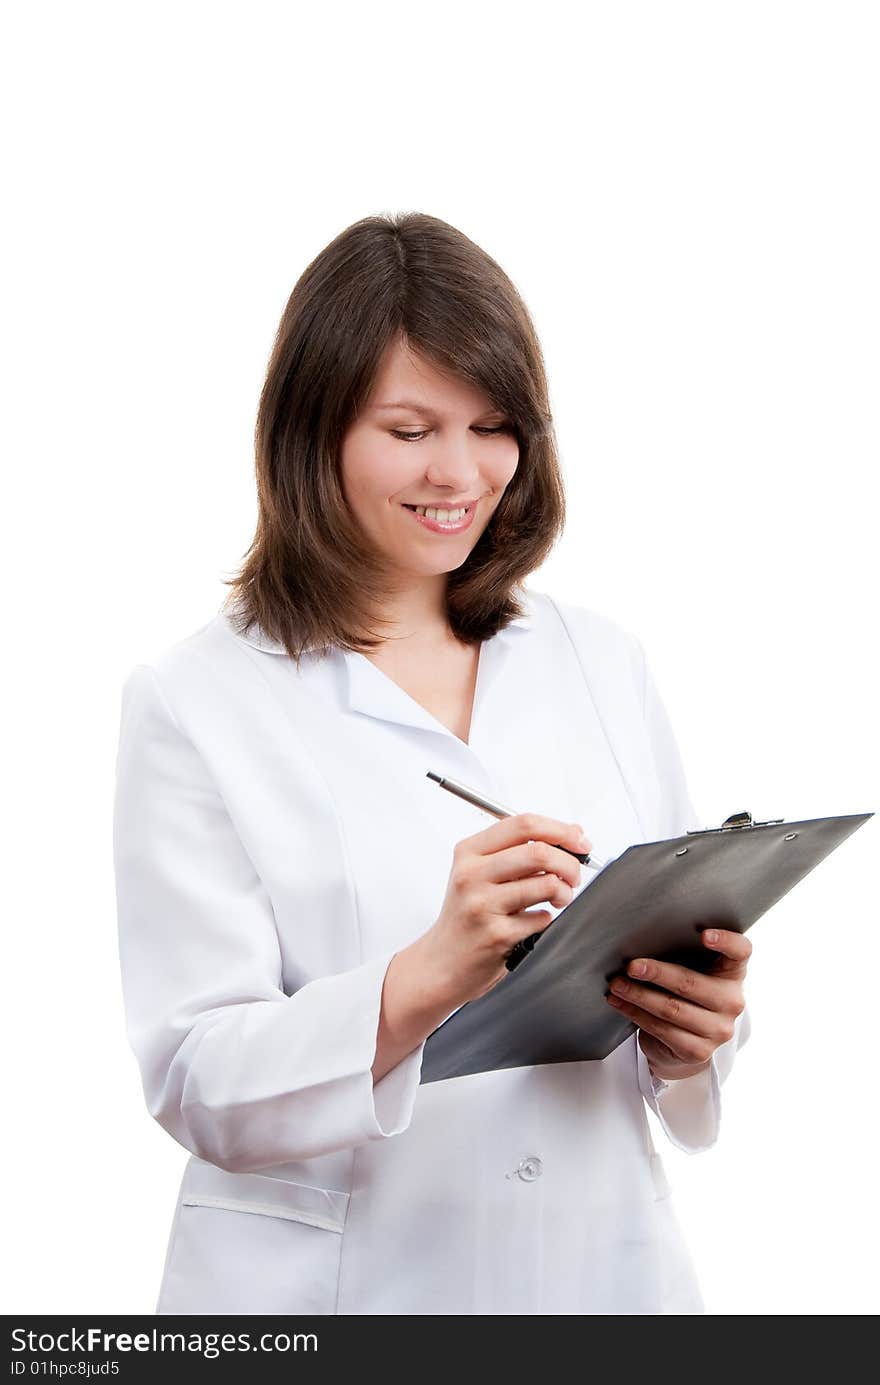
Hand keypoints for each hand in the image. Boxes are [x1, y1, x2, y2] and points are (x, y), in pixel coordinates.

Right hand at [423, 812, 588, 1006]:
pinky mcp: (496, 934)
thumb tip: (571, 833)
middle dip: (569, 863)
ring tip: (558, 898)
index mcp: (469, 852)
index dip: (560, 830)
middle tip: (574, 875)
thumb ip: (517, 851)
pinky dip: (547, 919)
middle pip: (538, 852)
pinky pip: (542, 918)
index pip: (523, 824)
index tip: (579, 841)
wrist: (442, 961)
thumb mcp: (479, 873)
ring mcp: (482, 905)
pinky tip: (533, 922)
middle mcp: (472, 875)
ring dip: (564, 892)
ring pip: (546, 884)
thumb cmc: (467, 915)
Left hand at [605, 927, 750, 1082]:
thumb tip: (639, 939)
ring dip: (638, 995)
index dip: (726, 941)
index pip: (741, 952)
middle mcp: (732, 1001)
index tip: (704, 935)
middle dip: (657, 973)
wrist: (689, 1040)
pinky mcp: (698, 1051)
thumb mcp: (693, 970)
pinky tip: (620, 1003)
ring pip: (672, 1009)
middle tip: (631, 966)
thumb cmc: (687, 993)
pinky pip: (661, 1029)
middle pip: (692, 984)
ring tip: (617, 985)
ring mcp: (718, 1030)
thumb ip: (682, 954)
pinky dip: (636, 1013)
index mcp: (733, 972)